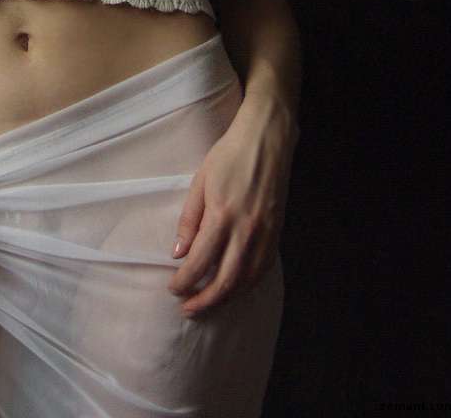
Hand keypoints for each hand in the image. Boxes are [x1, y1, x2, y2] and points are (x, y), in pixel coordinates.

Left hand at [168, 95, 297, 317]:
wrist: (267, 141)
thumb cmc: (228, 156)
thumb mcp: (200, 182)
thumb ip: (189, 220)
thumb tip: (178, 254)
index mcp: (222, 216)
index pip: (200, 261)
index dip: (184, 281)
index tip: (173, 289)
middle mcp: (246, 231)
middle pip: (225, 281)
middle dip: (204, 300)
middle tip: (187, 310)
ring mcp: (265, 234)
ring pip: (246, 281)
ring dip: (225, 298)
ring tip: (208, 305)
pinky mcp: (277, 234)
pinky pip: (262, 270)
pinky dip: (247, 286)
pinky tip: (235, 290)